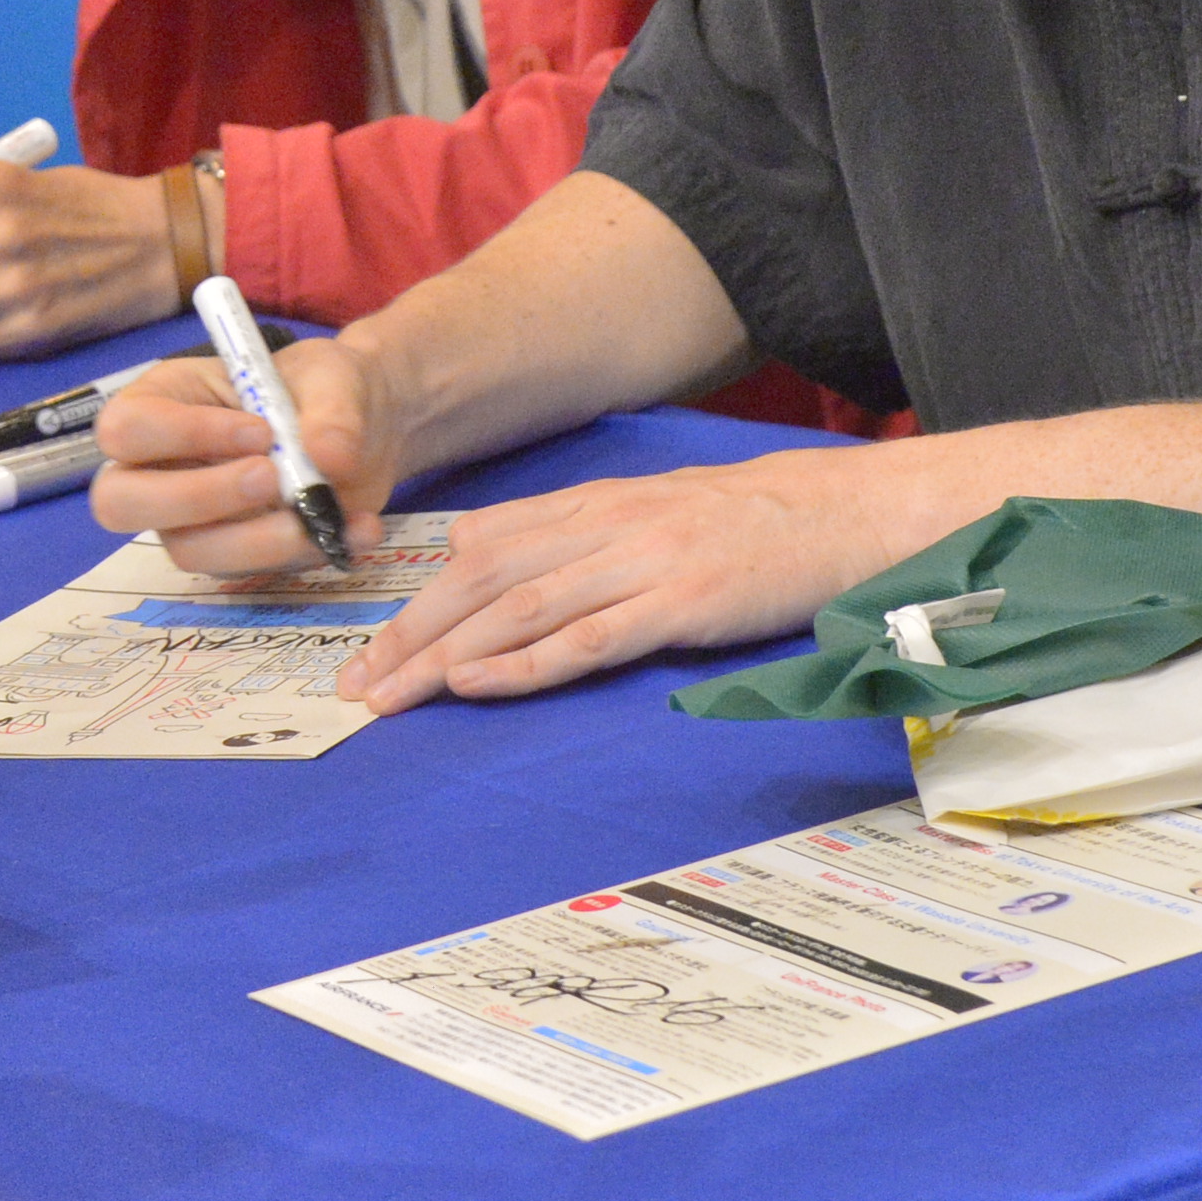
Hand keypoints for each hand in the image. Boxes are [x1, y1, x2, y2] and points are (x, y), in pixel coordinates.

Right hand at [92, 335, 392, 573]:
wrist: (367, 429)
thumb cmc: (324, 386)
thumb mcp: (333, 376)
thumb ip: (333, 410)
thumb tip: (328, 458)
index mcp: (161, 401)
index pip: (127, 429)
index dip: (183, 435)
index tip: (260, 432)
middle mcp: (160, 466)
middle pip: (121, 502)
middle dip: (195, 498)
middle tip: (271, 480)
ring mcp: (191, 518)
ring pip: (189, 550)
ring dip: (257, 541)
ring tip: (327, 514)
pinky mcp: (234, 555)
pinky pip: (250, 573)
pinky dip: (307, 555)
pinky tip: (356, 527)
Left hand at [321, 446, 911, 715]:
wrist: (845, 511)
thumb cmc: (752, 522)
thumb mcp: (647, 510)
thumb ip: (566, 531)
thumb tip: (478, 548)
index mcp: (590, 506)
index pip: (477, 553)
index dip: (416, 603)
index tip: (368, 652)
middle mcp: (602, 528)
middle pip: (481, 582)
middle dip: (410, 635)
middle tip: (357, 686)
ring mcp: (640, 563)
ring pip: (518, 609)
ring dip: (446, 655)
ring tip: (393, 694)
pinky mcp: (681, 602)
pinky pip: (588, 636)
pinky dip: (523, 663)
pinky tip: (474, 682)